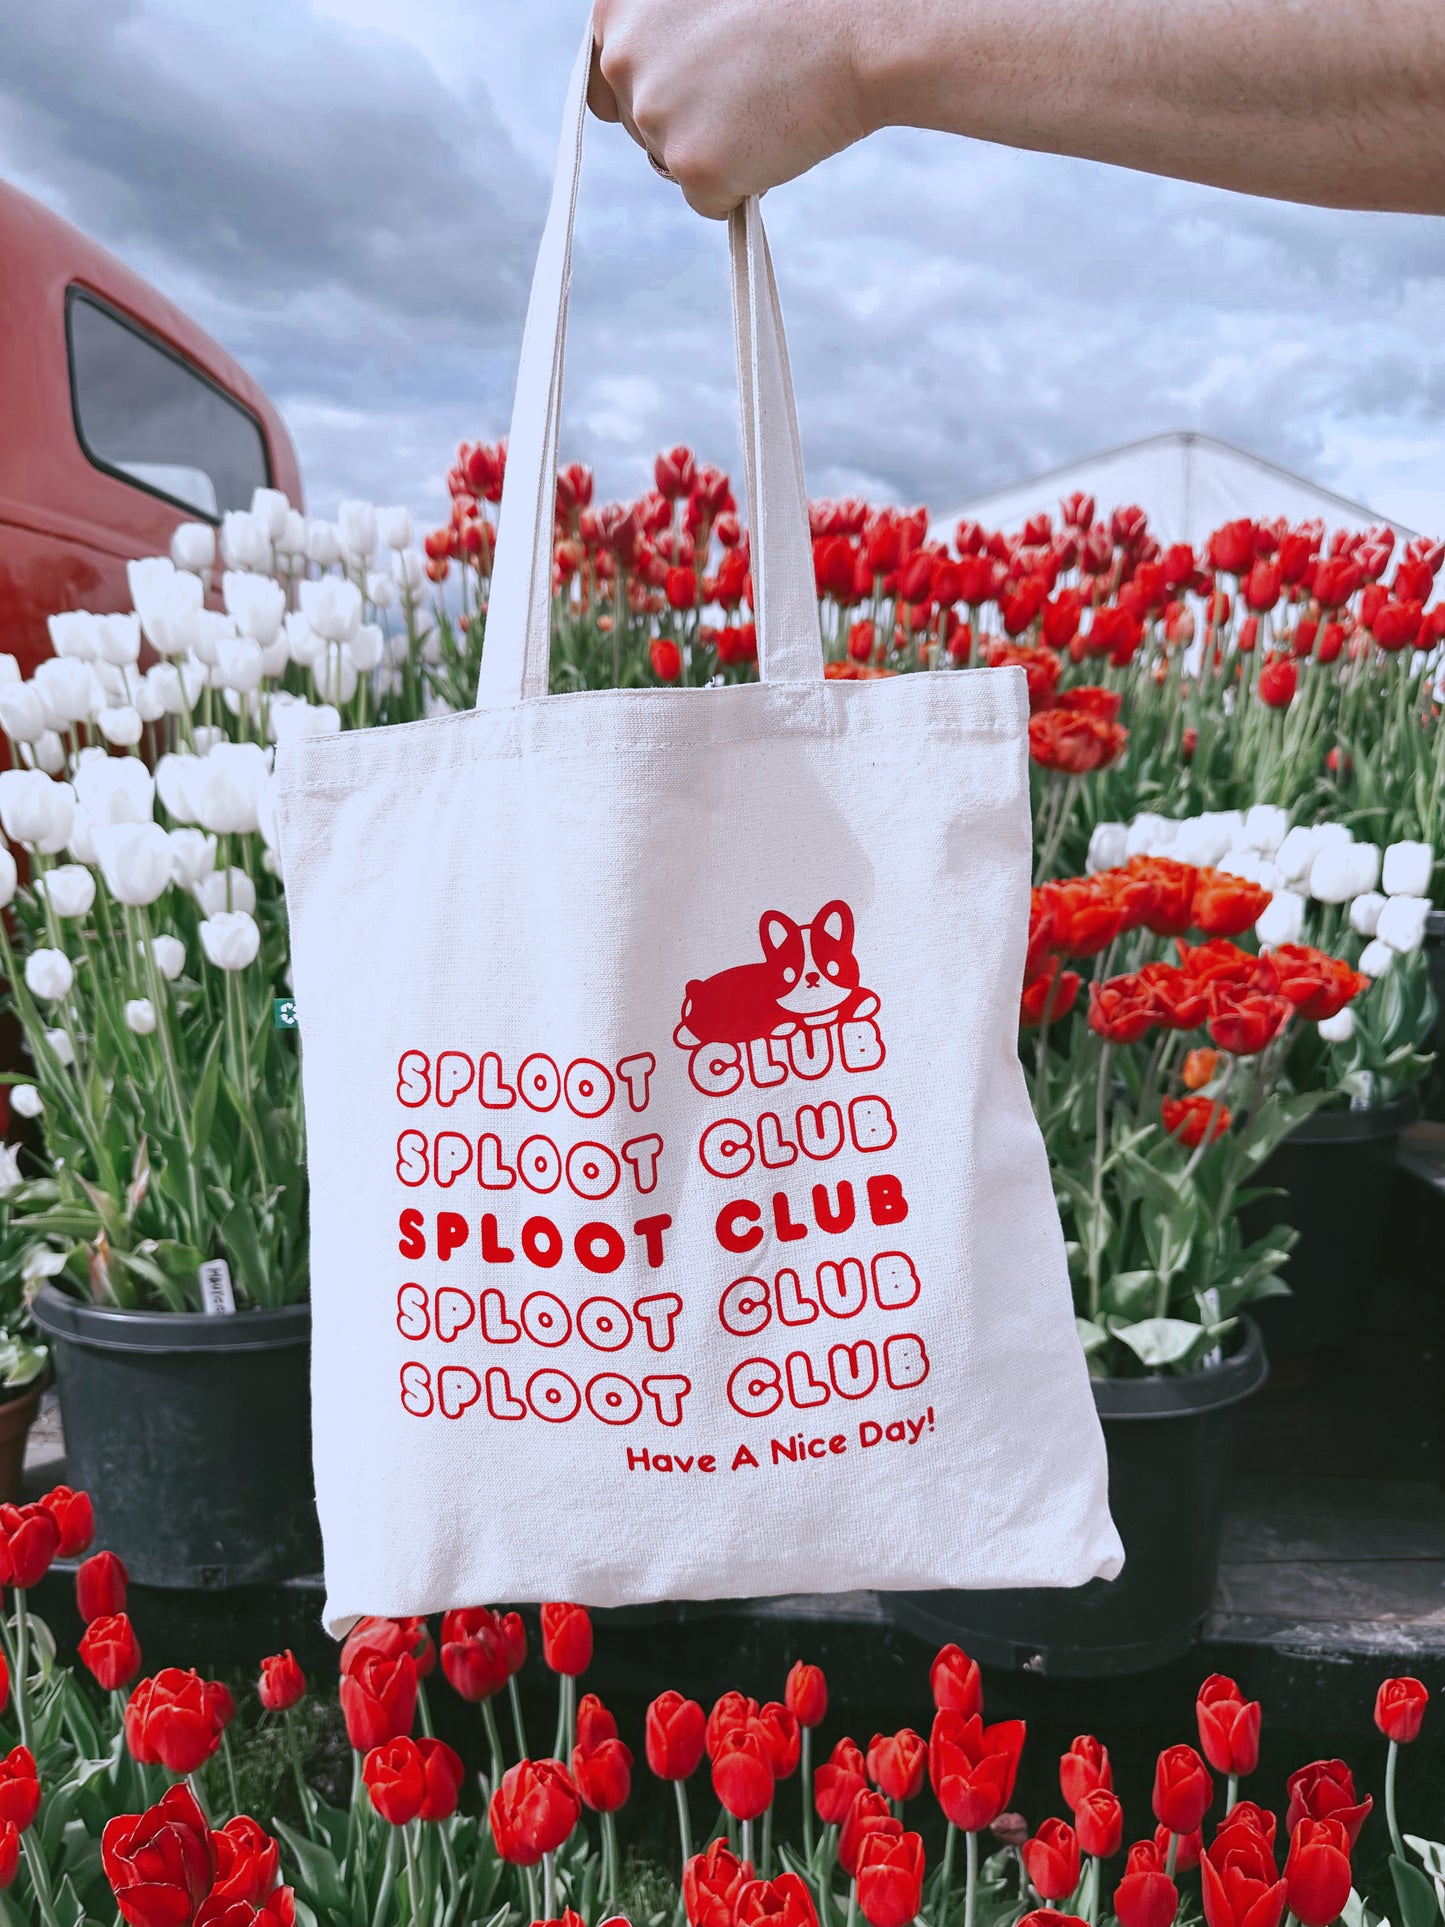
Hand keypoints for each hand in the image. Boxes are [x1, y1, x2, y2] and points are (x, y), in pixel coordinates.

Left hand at [588, 0, 873, 217]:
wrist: (855, 28)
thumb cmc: (795, 2)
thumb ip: (659, 31)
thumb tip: (640, 82)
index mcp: (619, 8)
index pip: (604, 77)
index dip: (649, 91)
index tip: (684, 93)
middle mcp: (622, 60)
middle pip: (638, 126)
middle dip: (685, 122)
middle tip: (747, 89)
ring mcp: (653, 115)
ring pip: (671, 165)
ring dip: (716, 152)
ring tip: (765, 106)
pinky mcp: (692, 165)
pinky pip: (707, 201)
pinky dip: (741, 187)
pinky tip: (774, 141)